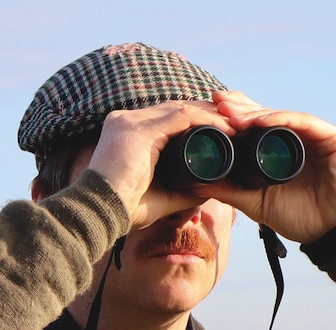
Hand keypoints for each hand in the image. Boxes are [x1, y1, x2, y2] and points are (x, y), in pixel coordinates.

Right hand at [86, 100, 236, 229]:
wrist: (99, 214)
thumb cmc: (124, 210)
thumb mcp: (160, 197)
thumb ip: (183, 191)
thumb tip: (209, 191)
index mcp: (129, 133)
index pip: (168, 119)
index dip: (198, 123)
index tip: (223, 134)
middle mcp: (128, 120)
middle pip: (176, 109)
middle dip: (208, 115)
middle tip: (236, 125)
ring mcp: (132, 121)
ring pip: (181, 108)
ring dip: (212, 115)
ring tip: (236, 126)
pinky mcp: (139, 128)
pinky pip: (181, 116)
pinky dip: (205, 120)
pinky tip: (224, 127)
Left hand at [195, 90, 335, 242]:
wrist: (333, 233)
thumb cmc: (299, 216)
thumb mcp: (256, 203)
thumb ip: (229, 191)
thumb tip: (193, 184)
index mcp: (279, 147)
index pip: (254, 124)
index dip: (233, 115)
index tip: (208, 110)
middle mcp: (297, 136)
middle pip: (266, 114)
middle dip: (240, 107)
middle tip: (216, 102)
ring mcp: (316, 134)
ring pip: (282, 116)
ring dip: (257, 114)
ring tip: (234, 115)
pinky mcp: (334, 137)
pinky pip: (305, 123)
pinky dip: (283, 120)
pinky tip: (263, 122)